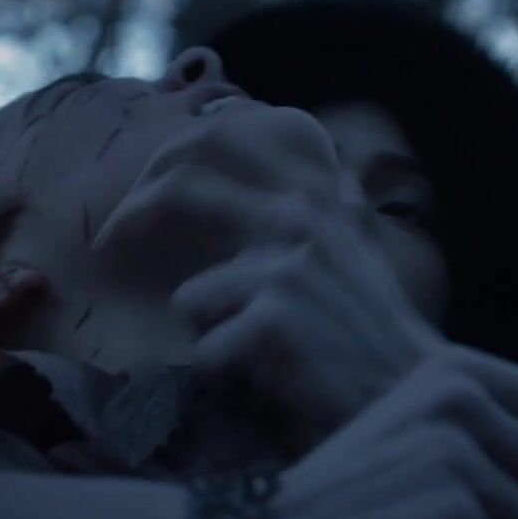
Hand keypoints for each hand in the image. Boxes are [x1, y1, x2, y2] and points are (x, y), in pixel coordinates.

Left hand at [93, 105, 446, 443]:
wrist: (410, 395)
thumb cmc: (366, 328)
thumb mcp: (344, 243)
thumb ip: (296, 194)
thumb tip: (232, 123)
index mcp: (315, 191)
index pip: (219, 134)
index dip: (166, 157)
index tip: (140, 191)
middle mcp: (301, 216)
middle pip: (180, 185)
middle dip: (131, 215)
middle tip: (108, 243)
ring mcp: (286, 268)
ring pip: (191, 298)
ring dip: (211, 334)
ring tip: (257, 356)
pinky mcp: (272, 322)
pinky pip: (206, 350)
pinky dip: (228, 373)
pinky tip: (269, 381)